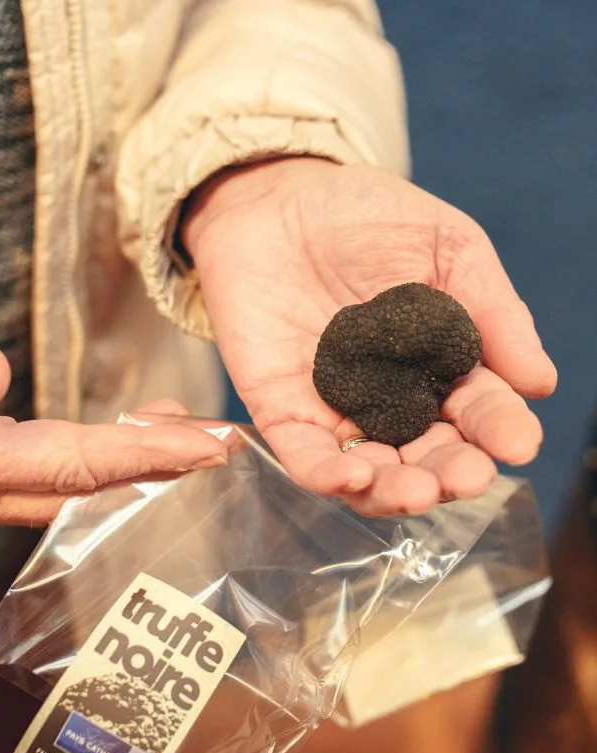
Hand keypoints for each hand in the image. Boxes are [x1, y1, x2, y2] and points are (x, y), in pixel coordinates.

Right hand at [0, 275, 229, 528]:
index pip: (74, 466)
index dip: (148, 455)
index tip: (213, 445)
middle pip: (82, 488)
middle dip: (158, 466)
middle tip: (224, 443)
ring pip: (69, 489)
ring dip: (134, 463)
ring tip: (189, 430)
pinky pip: (50, 479)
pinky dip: (100, 458)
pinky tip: (131, 429)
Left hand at [183, 159, 555, 515]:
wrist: (276, 196)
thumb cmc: (366, 217)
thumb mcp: (448, 249)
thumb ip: (493, 312)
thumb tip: (540, 384)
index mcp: (443, 368)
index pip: (478, 411)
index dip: (499, 430)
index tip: (518, 443)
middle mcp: (395, 402)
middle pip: (428, 455)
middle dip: (451, 473)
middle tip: (468, 478)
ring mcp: (337, 410)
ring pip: (371, 470)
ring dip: (394, 489)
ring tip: (416, 492)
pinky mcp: (283, 410)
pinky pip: (304, 456)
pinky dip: (327, 474)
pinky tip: (353, 476)